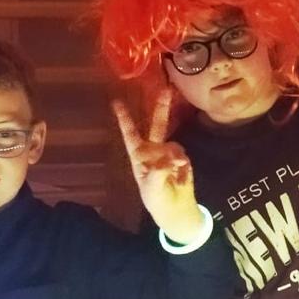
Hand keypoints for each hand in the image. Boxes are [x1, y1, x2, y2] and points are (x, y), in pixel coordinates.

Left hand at [112, 90, 200, 243]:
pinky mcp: (182, 158)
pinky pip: (182, 155)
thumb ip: (159, 172)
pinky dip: (181, 163)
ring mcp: (168, 153)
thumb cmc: (156, 199)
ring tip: (176, 170)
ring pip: (173, 144)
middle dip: (161, 107)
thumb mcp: (152, 188)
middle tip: (165, 89)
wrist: (175, 209)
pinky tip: (181, 174)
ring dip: (174, 155)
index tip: (117, 102)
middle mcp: (153, 150)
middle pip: (156, 124)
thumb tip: (170, 159)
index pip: (130, 134)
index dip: (125, 118)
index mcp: (139, 156)